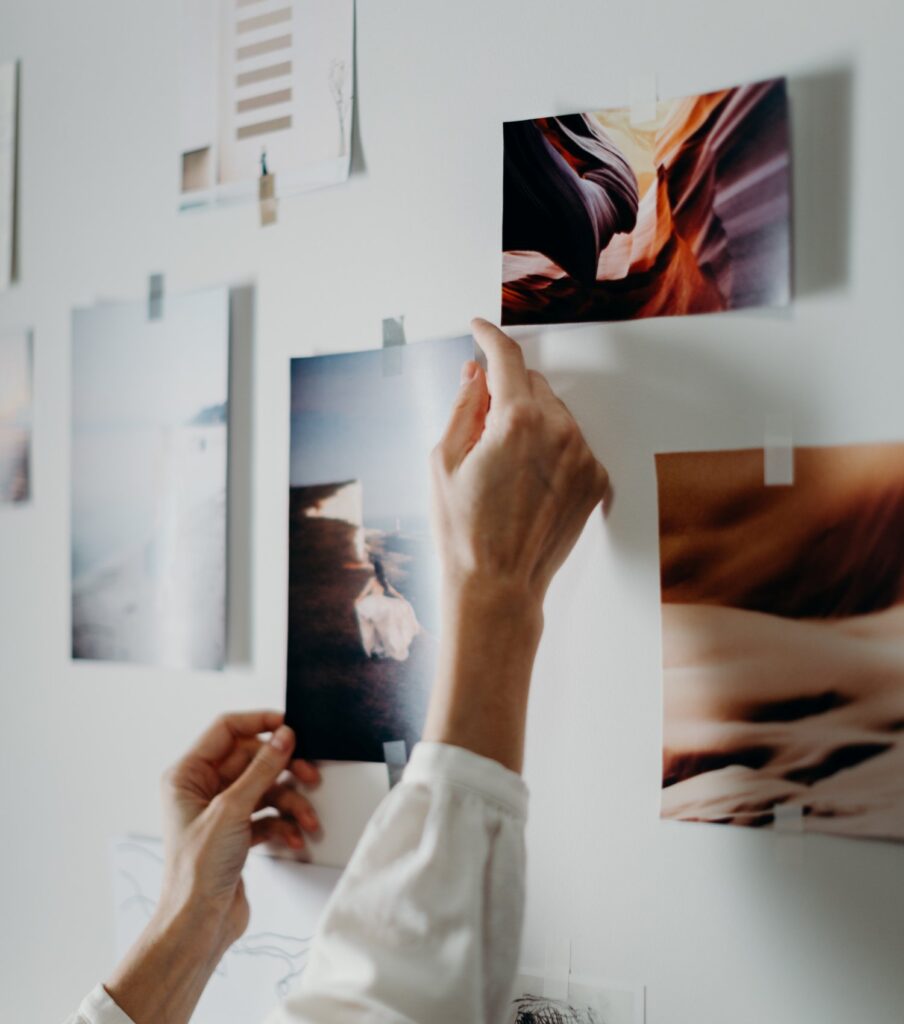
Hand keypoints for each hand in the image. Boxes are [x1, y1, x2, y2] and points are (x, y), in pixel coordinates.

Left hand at [158, 710, 320, 943]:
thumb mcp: (232, 810)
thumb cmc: (197, 871)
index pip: (227, 729)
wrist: (198, 925)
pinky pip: (268, 814)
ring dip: (291, 803)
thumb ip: (261, 768)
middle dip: (284, 770)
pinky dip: (284, 824)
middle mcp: (202, 788)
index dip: (259, 722)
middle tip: (309, 776)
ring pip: (265, 788)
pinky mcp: (237, 832)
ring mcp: (221, 811)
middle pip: (253, 759)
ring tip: (308, 820)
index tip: (290, 725)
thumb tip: (284, 736)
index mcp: (187, 774)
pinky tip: (294, 839)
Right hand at [431, 318, 608, 605]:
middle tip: (482, 428)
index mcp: (517, 421)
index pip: (506, 357)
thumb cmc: (463, 530)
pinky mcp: (596, 480)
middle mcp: (560, 432)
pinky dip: (553, 449)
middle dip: (507, 392)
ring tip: (506, 467)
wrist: (499, 585)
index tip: (478, 328)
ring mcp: (584, 457)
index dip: (488, 336)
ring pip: (557, 413)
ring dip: (532, 421)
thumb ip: (463, 405)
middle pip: (534, 384)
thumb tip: (474, 373)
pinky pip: (574, 444)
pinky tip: (529, 481)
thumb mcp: (443, 460)